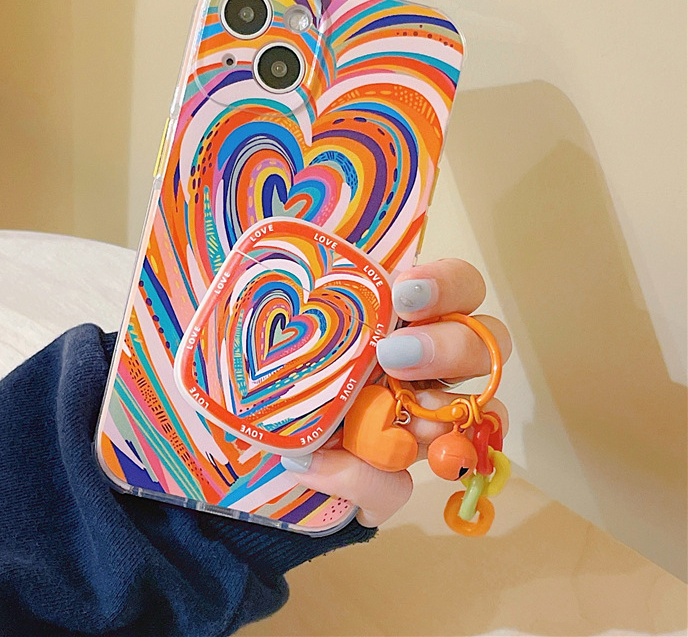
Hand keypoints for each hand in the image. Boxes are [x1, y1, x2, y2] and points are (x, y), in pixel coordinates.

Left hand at [280, 259, 511, 527]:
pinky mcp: (389, 479)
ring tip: (370, 423)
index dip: (449, 285)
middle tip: (392, 356)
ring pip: (467, 422)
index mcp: (402, 317)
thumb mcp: (274, 312)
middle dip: (448, 348)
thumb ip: (284, 280)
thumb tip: (265, 246)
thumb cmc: (272, 358)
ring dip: (431, 424)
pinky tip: (312, 463)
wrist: (249, 437)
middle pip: (485, 347)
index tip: (405, 292)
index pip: (460, 286)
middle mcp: (425, 367)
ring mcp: (415, 426)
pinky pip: (397, 488)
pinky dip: (360, 480)